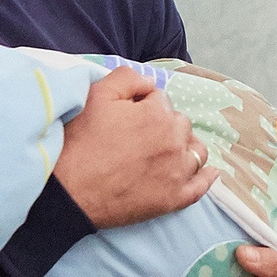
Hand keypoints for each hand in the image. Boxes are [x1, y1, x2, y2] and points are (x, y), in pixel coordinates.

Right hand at [54, 67, 217, 229]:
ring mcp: (178, 172)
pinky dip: (206, 177)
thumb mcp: (96, 95)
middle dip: (164, 125)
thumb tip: (150, 83)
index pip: (160, 100)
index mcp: (158, 114)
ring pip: (196, 151)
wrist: (67, 191)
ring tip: (168, 150)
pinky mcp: (174, 199)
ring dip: (186, 146)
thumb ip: (127, 78)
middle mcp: (175, 141)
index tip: (125, 117)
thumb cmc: (79, 142)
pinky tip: (209, 172)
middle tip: (137, 136)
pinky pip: (201, 186)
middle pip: (180, 124)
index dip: (142, 106)